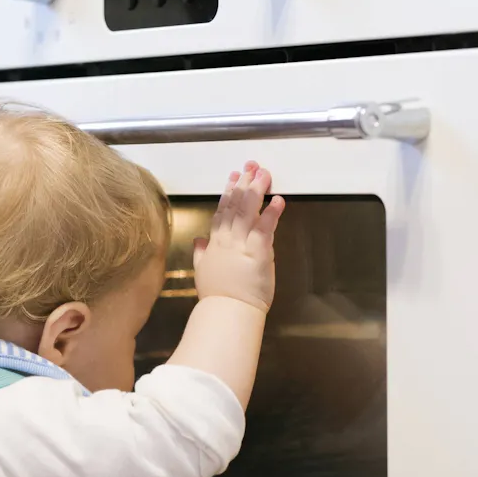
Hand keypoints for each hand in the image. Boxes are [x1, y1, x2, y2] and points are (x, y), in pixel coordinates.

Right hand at [193, 162, 282, 310]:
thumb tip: (199, 241)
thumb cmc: (218, 295)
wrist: (228, 311)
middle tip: (252, 166)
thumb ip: (201, 254)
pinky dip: (272, 213)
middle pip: (235, 205)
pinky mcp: (258, 251)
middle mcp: (227, 239)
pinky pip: (266, 228)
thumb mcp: (203, 272)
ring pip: (248, 211)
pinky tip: (278, 199)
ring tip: (264, 174)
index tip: (233, 177)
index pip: (222, 212)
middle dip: (244, 183)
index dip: (228, 192)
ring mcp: (242, 243)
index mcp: (215, 243)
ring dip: (256, 190)